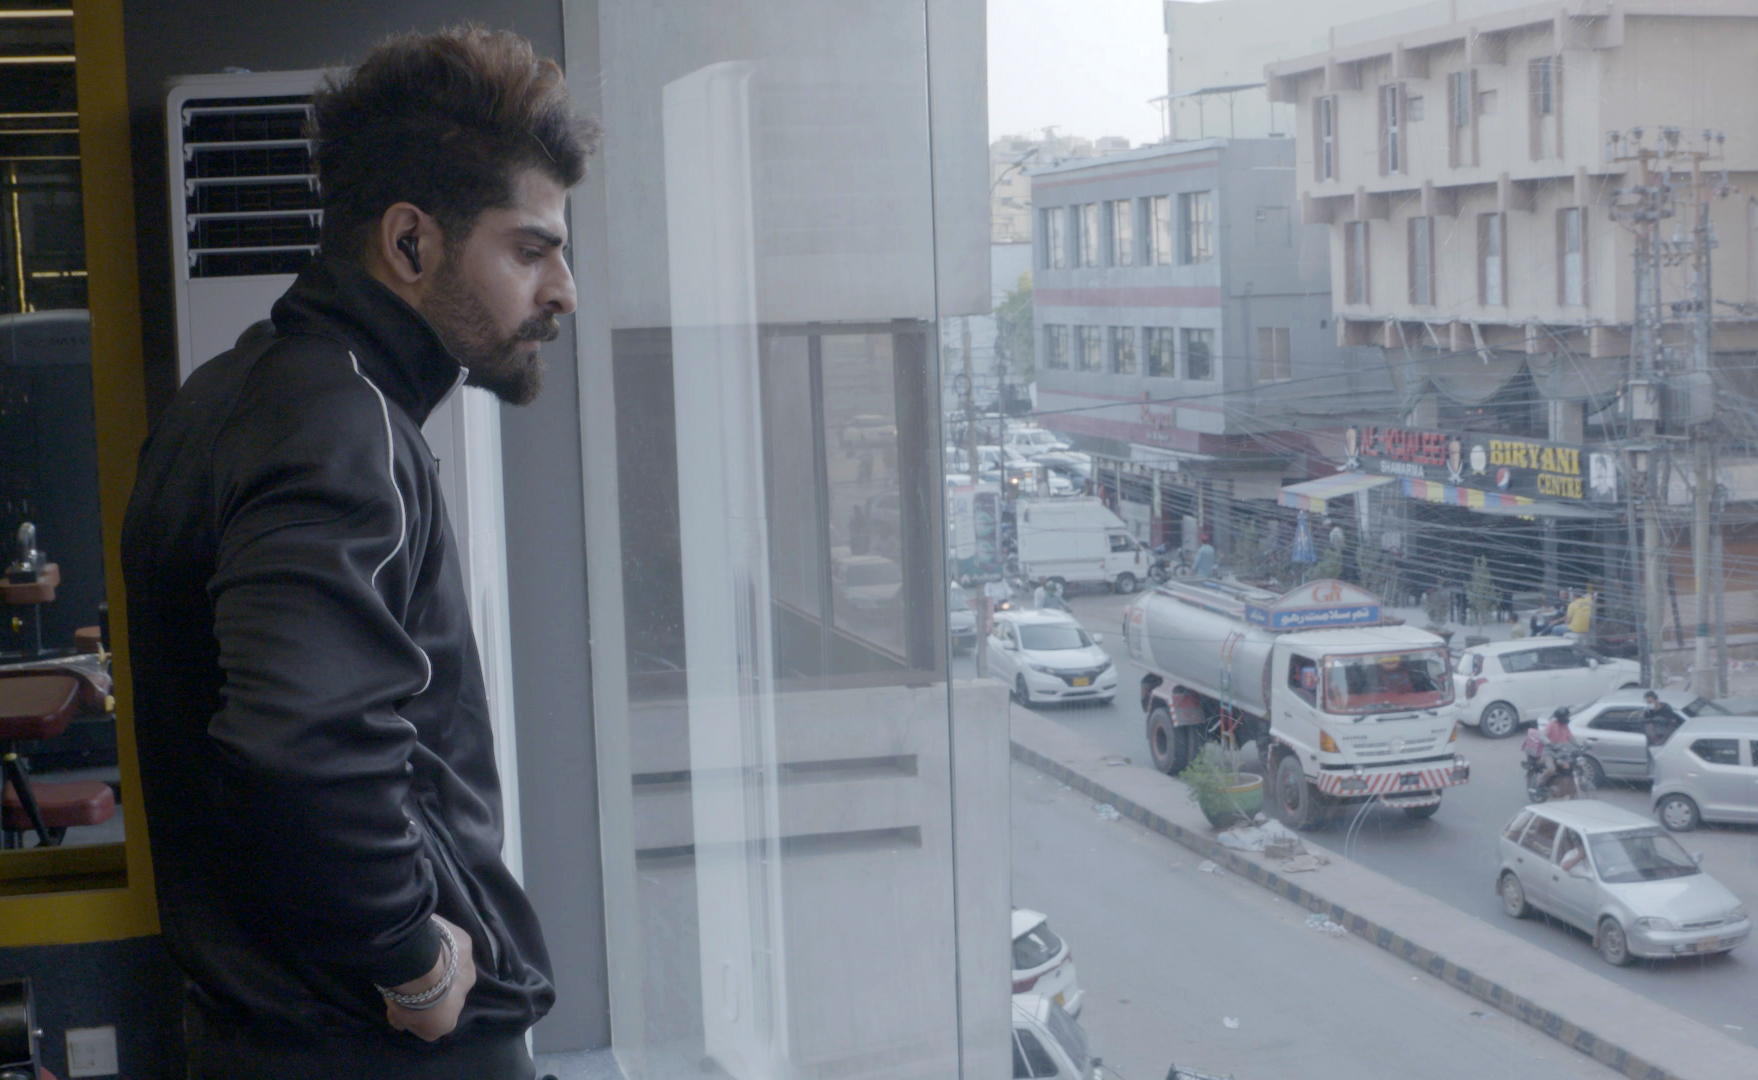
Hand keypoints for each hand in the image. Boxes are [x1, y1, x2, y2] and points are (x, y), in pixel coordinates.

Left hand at [385, 914, 476, 1041]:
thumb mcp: (397, 1014)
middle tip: (416, 977)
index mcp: (447, 1023)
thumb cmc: (408, 996)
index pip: (436, 1021)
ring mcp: (469, 970)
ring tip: (422, 955)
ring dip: (444, 964)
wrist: (420, 965)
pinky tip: (429, 937)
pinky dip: (444, 943)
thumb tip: (399, 1023)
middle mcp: (464, 999)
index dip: (423, 1010)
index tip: (409, 1000)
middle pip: (449, 994)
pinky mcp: (467, 945)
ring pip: (455, 968)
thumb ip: (400, 1018)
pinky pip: (454, 945)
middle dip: (438, 987)